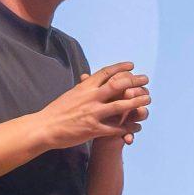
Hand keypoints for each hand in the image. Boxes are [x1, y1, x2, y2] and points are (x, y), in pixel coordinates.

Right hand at [35, 61, 149, 149]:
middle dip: (134, 81)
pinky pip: (116, 128)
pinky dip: (128, 128)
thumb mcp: (70, 94)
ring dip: (137, 102)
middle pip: (117, 85)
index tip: (132, 65)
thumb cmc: (56, 111)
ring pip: (121, 105)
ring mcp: (92, 113)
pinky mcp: (93, 129)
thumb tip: (88, 78)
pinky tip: (137, 127)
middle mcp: (90, 97)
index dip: (120, 68)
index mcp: (84, 87)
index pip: (105, 73)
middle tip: (146, 79)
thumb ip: (82, 87)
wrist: (45, 127)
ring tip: (148, 99)